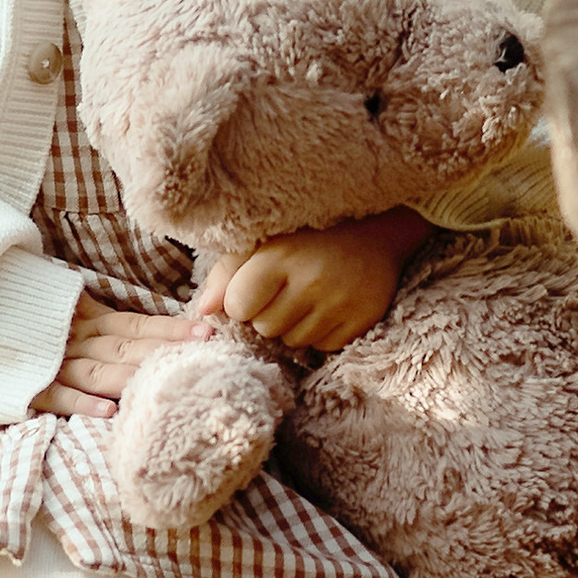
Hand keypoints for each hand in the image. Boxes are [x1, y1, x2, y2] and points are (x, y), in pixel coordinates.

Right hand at [29, 295, 209, 420]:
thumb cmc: (22, 320)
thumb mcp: (61, 307)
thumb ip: (94, 313)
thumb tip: (141, 322)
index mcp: (85, 320)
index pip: (135, 324)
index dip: (170, 328)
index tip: (206, 331)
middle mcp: (74, 341)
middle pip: (125, 347)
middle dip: (165, 350)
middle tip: (203, 353)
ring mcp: (51, 364)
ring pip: (97, 372)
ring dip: (132, 378)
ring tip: (165, 384)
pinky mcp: (29, 388)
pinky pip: (57, 397)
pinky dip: (81, 404)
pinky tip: (108, 414)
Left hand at [193, 209, 428, 354]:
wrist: (373, 231)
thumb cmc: (305, 236)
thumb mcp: (261, 242)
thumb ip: (226, 274)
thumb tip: (204, 311)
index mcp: (280, 256)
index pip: (239, 307)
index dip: (240, 302)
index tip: (253, 289)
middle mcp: (312, 281)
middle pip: (265, 328)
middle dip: (266, 316)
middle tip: (283, 292)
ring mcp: (340, 302)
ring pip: (293, 342)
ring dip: (292, 327)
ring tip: (305, 298)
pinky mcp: (363, 318)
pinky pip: (323, 347)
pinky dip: (319, 333)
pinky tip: (325, 308)